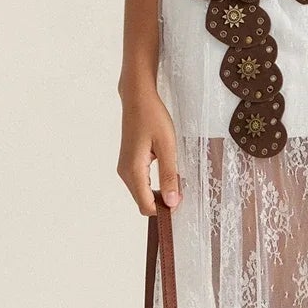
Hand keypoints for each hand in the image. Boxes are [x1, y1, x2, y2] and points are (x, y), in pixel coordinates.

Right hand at [117, 84, 181, 214]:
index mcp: (133, 171)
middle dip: (163, 202)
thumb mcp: (167, 146)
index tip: (181, 200)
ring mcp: (125, 169)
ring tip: (176, 178)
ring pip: (142, 193)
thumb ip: (169, 175)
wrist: (138, 98)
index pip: (146, 206)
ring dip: (159, 193)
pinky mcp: (128, 163)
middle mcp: (125, 173)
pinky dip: (154, 184)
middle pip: (143, 202)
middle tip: (182, 188)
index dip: (164, 209)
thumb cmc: (152, 117)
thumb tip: (172, 202)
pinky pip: (141, 183)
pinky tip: (167, 172)